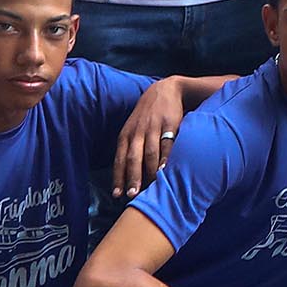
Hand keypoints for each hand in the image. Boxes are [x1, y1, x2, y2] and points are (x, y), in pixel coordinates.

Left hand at [111, 80, 186, 197]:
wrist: (166, 90)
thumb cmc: (148, 116)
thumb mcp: (133, 128)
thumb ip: (130, 148)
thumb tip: (126, 174)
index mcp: (126, 135)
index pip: (119, 159)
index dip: (118, 177)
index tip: (117, 194)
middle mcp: (137, 132)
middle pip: (133, 158)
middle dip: (132, 178)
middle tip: (133, 195)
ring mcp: (153, 128)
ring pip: (150, 153)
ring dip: (149, 172)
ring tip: (151, 188)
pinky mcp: (170, 124)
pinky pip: (167, 144)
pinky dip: (166, 158)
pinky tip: (166, 170)